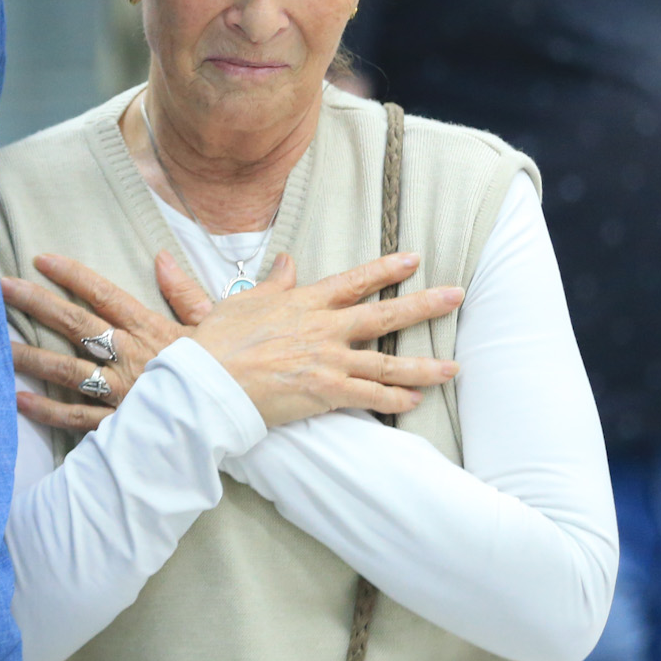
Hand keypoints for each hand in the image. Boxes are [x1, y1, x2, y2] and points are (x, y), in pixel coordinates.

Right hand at [5, 249, 461, 429]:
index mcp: (304, 302)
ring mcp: (326, 360)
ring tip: (454, 367)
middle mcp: (322, 328)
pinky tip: (415, 402)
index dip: (386, 268)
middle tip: (456, 296)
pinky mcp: (323, 392)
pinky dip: (393, 400)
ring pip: (386, 363)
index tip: (413, 258)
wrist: (203, 380)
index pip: (354, 281)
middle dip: (424, 305)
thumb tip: (287, 260)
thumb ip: (272, 282)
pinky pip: (368, 397)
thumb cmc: (216, 342)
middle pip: (383, 315)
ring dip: (423, 366)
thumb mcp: (242, 301)